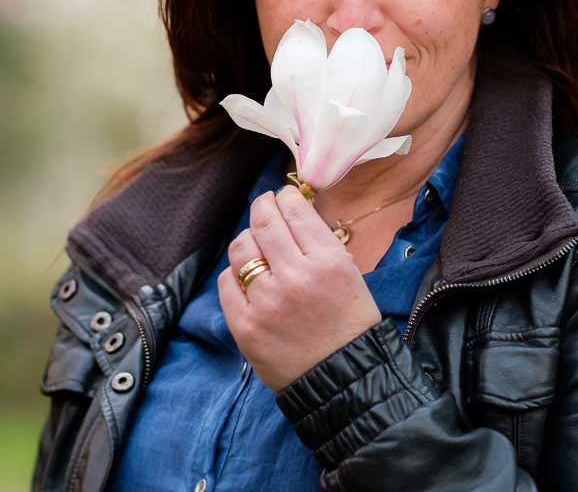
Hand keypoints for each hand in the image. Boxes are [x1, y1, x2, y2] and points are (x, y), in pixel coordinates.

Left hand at [217, 185, 381, 391]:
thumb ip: (320, 243)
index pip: (295, 210)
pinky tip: (248, 278)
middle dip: (263, 206)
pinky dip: (236, 274)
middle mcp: (294, 277)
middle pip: (263, 222)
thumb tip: (292, 211)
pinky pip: (227, 281)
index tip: (284, 197)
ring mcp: (265, 302)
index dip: (286, 197)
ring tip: (258, 245)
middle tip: (265, 205)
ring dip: (249, 240)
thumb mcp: (350, 274)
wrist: (343, 380)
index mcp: (327, 262)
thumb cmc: (350, 325)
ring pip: (241, 248)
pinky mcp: (244, 326)